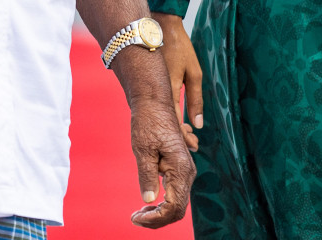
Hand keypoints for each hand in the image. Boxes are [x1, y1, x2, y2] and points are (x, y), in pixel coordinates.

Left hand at [127, 90, 197, 227]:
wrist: (154, 101)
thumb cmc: (147, 121)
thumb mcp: (142, 148)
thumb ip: (147, 175)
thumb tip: (149, 200)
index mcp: (180, 169)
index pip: (174, 207)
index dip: (156, 218)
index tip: (135, 218)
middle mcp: (187, 172)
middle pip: (177, 209)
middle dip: (157, 219)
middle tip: (134, 219)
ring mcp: (184, 170)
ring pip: (177, 202)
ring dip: (158, 212)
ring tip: (138, 214)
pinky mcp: (178, 168)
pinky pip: (174, 193)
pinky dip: (161, 202)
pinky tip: (146, 204)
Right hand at [155, 12, 202, 152]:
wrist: (158, 28)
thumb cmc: (180, 48)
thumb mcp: (195, 72)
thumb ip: (196, 99)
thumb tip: (198, 124)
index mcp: (169, 90)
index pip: (175, 123)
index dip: (184, 138)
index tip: (195, 145)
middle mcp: (156, 93)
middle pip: (166, 124)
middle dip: (179, 137)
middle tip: (193, 143)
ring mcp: (147, 90)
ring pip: (160, 117)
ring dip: (173, 128)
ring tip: (188, 133)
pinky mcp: (145, 87)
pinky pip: (156, 108)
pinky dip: (166, 117)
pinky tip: (176, 120)